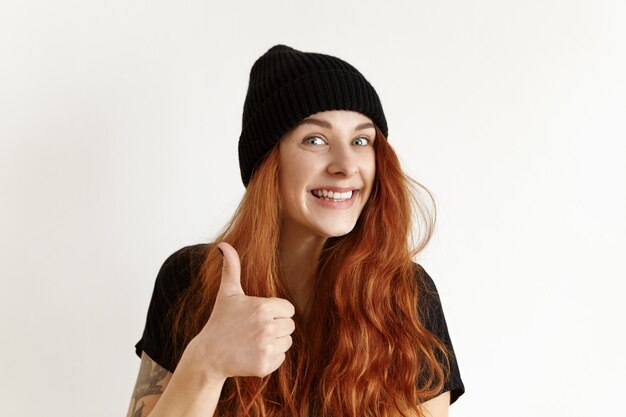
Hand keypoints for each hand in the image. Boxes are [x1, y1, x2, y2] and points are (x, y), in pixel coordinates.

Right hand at [191, 242, 295, 378]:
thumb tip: (224, 244)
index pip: (288, 309)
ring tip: (253, 341)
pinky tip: (252, 354)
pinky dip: (270, 358)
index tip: (259, 316)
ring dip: (275, 342)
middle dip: (276, 328)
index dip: (276, 312)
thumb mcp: (227, 293)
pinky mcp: (265, 365)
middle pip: (290, 326)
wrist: (208, 355)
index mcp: (263, 307)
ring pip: (287, 342)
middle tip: (254, 330)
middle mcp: (267, 327)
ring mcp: (266, 347)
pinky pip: (281, 358)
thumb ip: (231, 268)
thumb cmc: (220, 321)